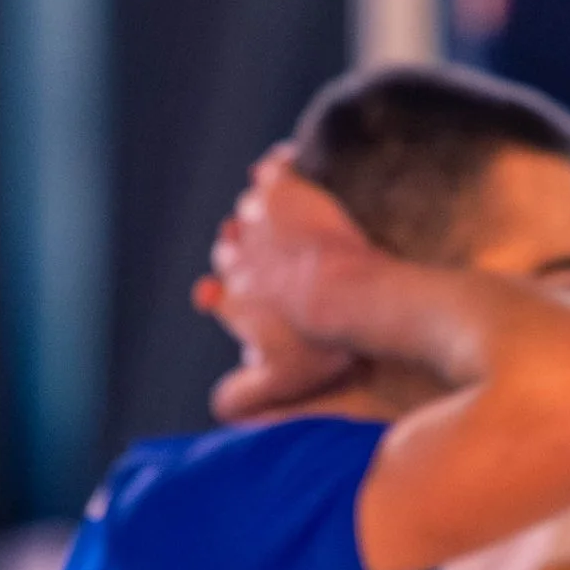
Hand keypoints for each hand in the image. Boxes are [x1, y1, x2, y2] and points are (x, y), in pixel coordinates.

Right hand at [198, 146, 393, 411]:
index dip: (217, 296)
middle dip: (237, 251)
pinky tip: (282, 161)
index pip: (216, 296)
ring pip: (247, 212)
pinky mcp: (289, 194)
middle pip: (230, 251)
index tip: (217, 295)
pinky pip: (274, 172)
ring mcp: (264, 225)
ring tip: (266, 211)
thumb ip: (241, 399)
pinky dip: (275, 166)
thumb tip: (217, 408)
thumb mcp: (278, 385)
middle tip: (249, 249)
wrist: (353, 297)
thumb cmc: (321, 345)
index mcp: (236, 302)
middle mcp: (242, 260)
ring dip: (255, 213)